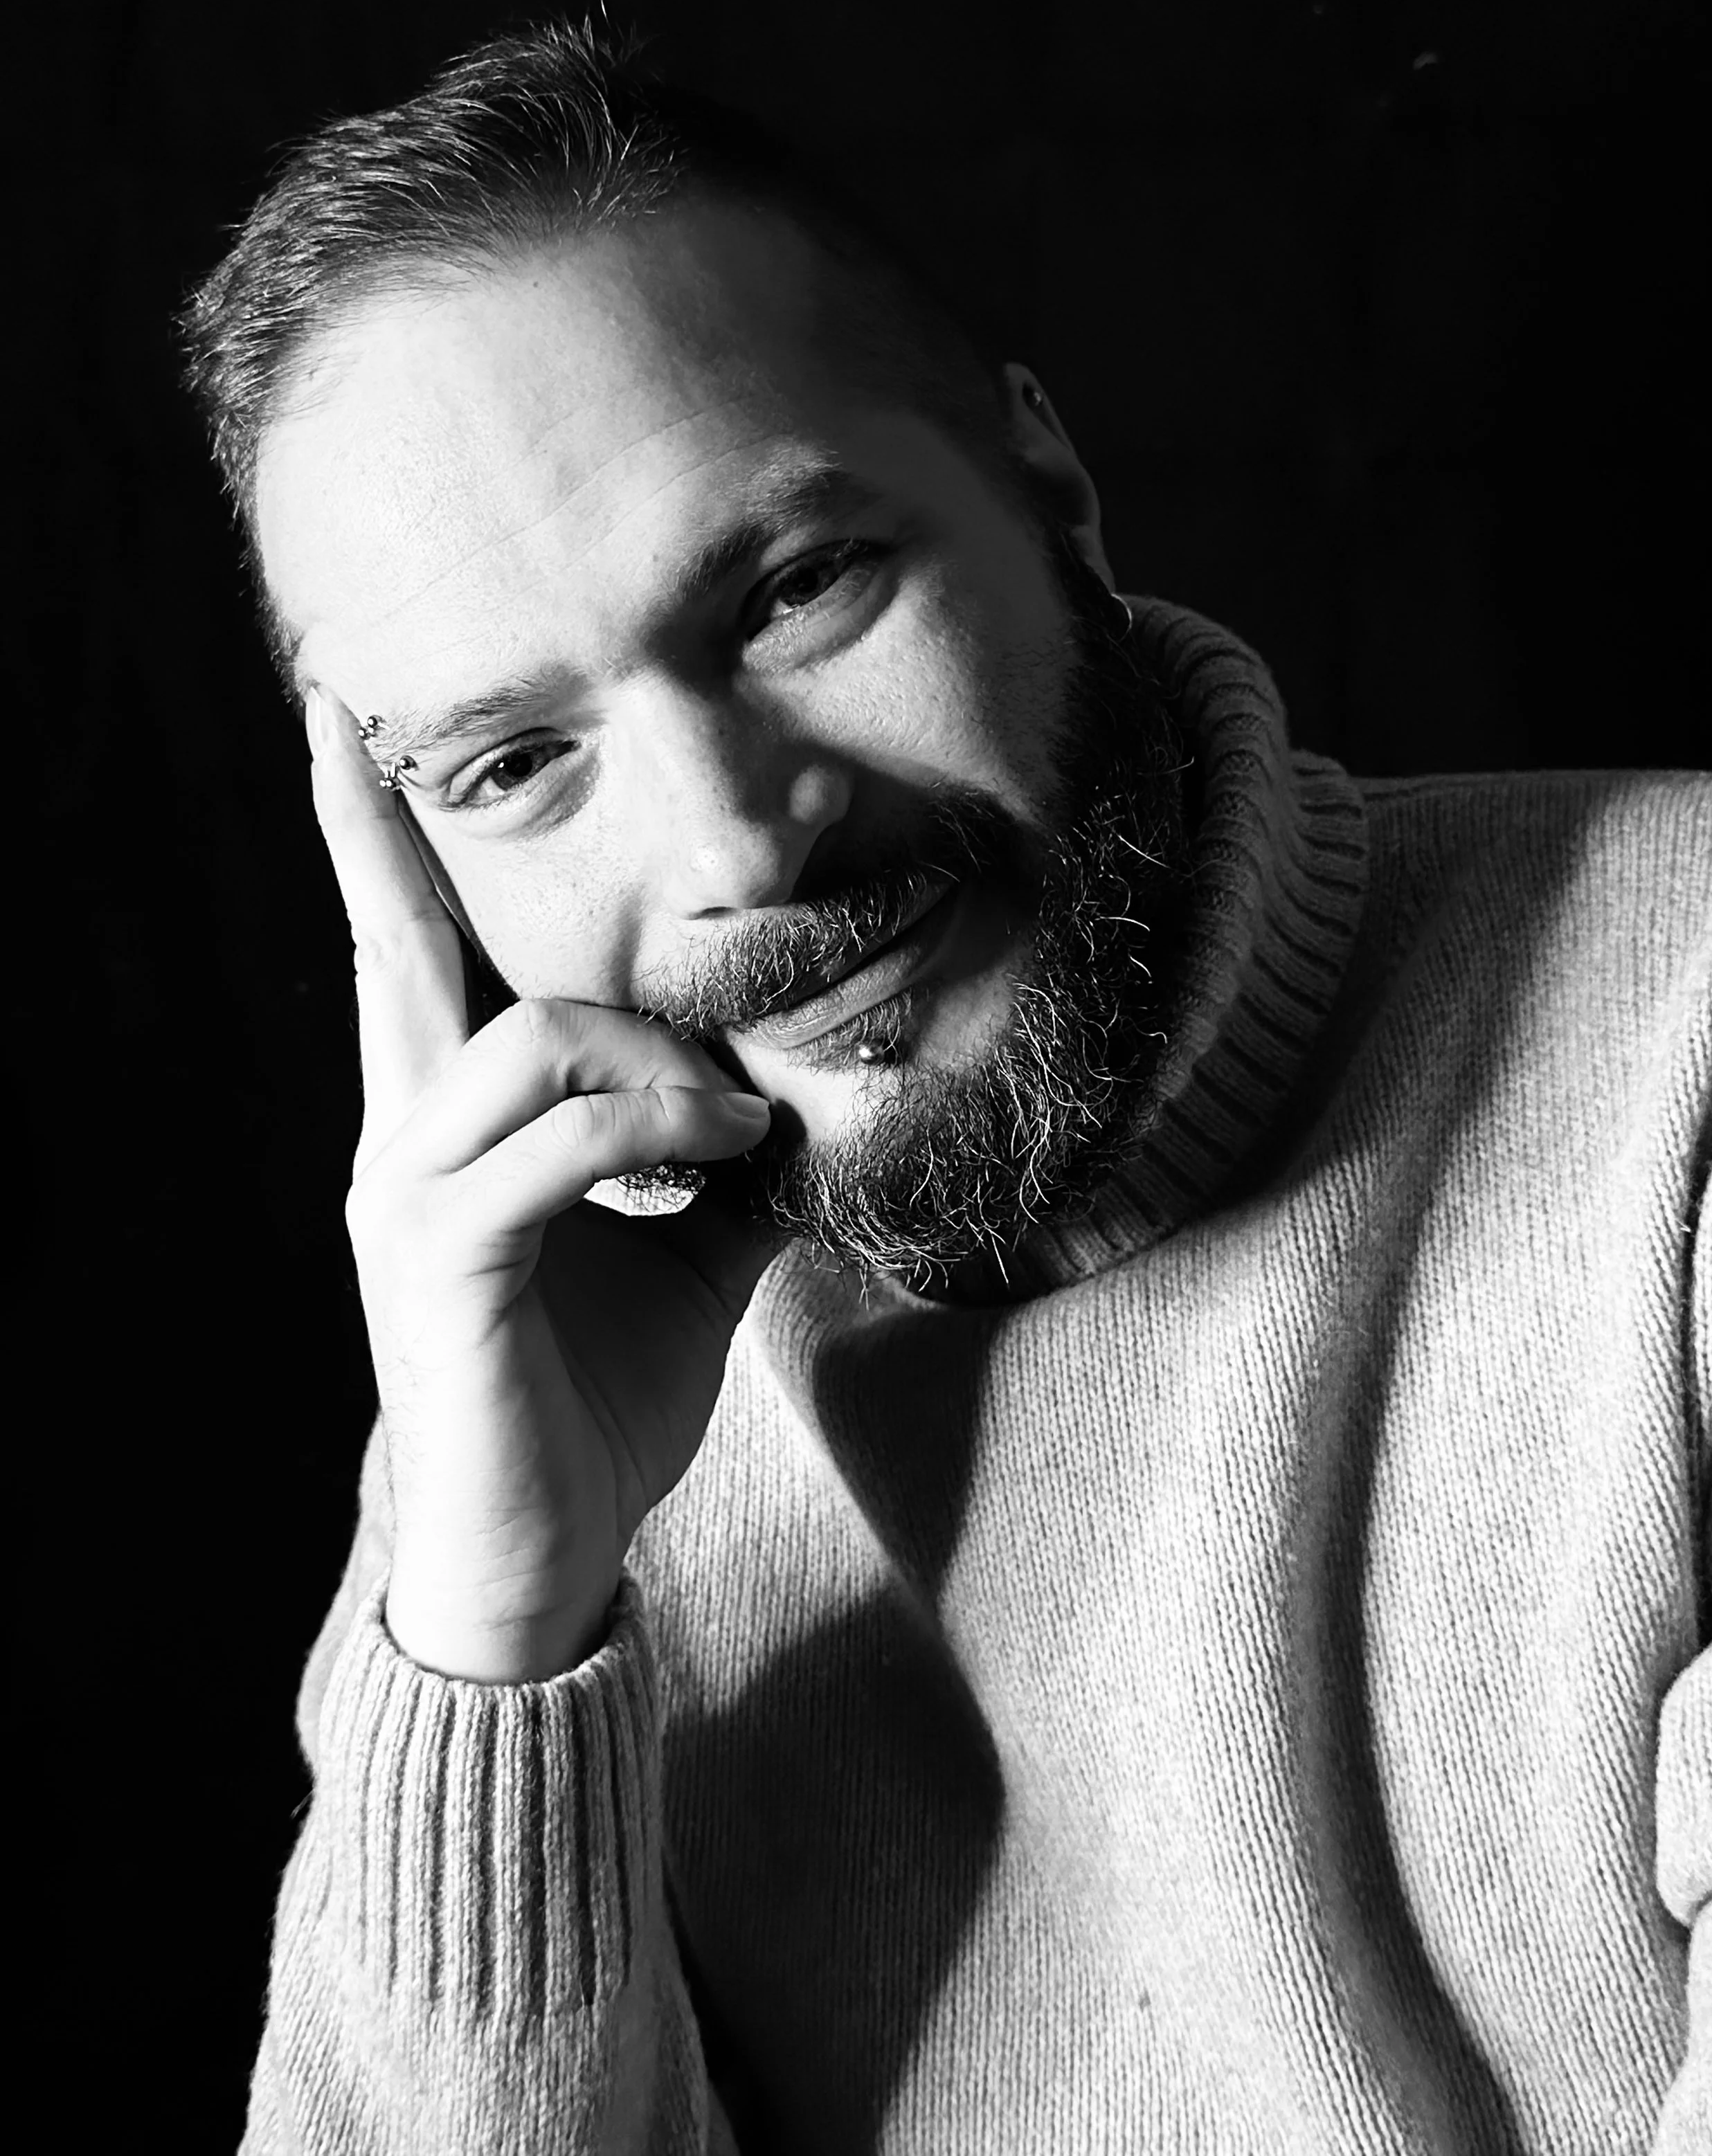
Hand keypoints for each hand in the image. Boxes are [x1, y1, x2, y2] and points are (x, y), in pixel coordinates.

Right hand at [307, 686, 776, 1680]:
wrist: (547, 1556)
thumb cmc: (596, 1404)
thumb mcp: (686, 1263)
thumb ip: (725, 1169)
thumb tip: (806, 1098)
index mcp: (447, 1131)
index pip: (400, 958)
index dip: (367, 840)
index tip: (337, 723)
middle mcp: (404, 1147)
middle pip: (406, 957)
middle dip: (391, 839)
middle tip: (461, 812)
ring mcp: (412, 1202)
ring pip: (528, 1039)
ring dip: (655, 1054)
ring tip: (734, 1112)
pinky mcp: (447, 1264)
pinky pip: (563, 1142)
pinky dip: (662, 1124)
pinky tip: (727, 1144)